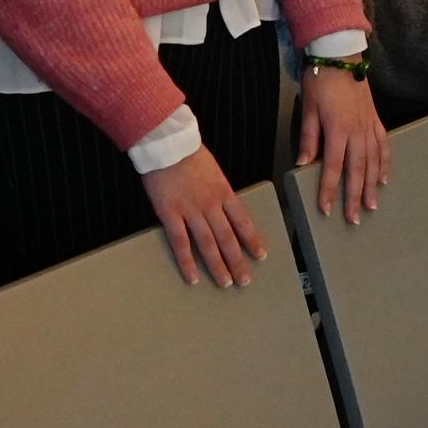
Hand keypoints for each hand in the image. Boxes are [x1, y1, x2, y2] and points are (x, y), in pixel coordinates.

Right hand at [143, 147, 267, 286]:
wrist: (167, 144)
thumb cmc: (189, 154)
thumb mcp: (214, 170)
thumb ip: (219, 191)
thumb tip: (226, 208)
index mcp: (224, 192)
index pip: (242, 221)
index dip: (252, 239)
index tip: (261, 255)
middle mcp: (211, 204)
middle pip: (228, 238)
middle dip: (238, 260)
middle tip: (245, 280)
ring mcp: (191, 211)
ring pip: (208, 244)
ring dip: (218, 266)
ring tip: (225, 283)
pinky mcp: (170, 214)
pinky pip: (181, 242)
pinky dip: (187, 262)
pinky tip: (193, 277)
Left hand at [297, 67, 390, 223]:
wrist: (340, 56)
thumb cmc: (321, 81)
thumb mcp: (308, 109)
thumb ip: (309, 138)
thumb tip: (304, 163)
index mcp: (337, 129)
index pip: (334, 167)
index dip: (330, 190)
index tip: (327, 209)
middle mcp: (357, 131)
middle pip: (357, 170)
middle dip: (354, 196)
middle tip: (353, 219)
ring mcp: (368, 126)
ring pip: (373, 162)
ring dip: (372, 186)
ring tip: (371, 206)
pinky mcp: (375, 120)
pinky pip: (383, 145)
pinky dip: (385, 163)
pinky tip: (384, 179)